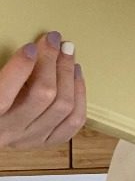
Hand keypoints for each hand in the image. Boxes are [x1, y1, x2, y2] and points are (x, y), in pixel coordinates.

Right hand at [0, 32, 85, 149]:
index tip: (31, 47)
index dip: (20, 68)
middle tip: (55, 40)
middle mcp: (8, 132)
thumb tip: (31, 48)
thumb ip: (7, 71)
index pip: (2, 97)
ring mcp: (29, 138)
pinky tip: (76, 76)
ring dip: (69, 75)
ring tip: (68, 54)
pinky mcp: (45, 140)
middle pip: (43, 95)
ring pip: (63, 106)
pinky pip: (73, 121)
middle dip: (53, 62)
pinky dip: (80, 95)